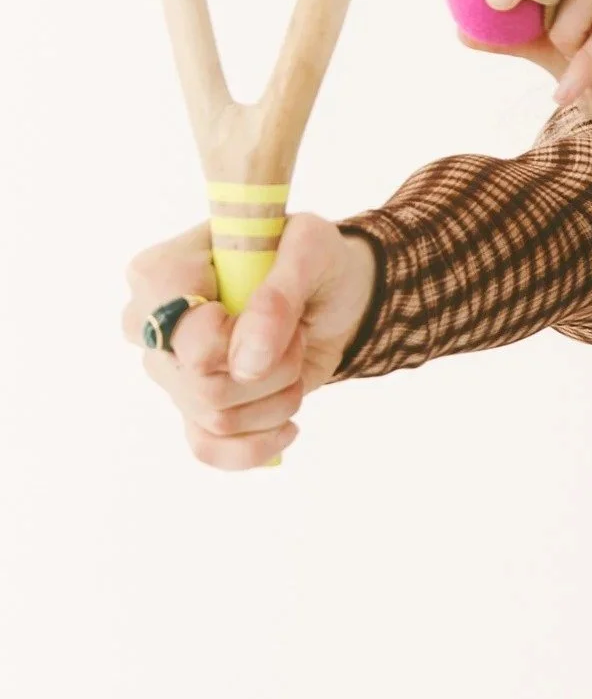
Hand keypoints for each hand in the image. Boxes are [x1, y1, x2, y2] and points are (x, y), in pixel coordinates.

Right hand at [122, 216, 378, 469]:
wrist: (331, 297)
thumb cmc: (311, 261)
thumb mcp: (311, 250)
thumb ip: (278, 296)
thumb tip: (247, 362)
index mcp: (162, 272)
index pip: (171, 325)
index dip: (228, 335)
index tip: (271, 309)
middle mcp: (153, 327)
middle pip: (197, 382)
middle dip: (272, 369)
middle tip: (295, 336)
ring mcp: (170, 372)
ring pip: (217, 417)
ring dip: (279, 398)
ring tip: (295, 361)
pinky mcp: (193, 409)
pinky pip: (209, 448)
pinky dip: (259, 444)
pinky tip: (287, 424)